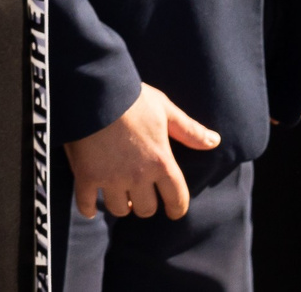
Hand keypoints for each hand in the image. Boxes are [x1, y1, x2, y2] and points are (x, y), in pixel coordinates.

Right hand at [66, 82, 219, 222]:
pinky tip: (89, 208)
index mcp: (161, 162)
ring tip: (118, 196)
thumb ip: (189, 130)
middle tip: (140, 195)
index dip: (177, 208)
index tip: (173, 211)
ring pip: (119, 209)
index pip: (176, 199)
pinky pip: (86, 204)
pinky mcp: (86, 175)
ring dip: (120, 204)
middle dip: (144, 204)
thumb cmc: (133, 97)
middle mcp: (138, 176)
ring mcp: (111, 178)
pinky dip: (87, 208)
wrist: (93, 89)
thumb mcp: (165, 110)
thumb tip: (215, 141)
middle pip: (146, 209)